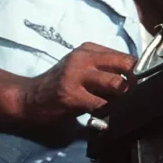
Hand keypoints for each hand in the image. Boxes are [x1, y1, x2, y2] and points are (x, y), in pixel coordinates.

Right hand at [15, 42, 136, 123]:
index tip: (134, 84)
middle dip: (132, 84)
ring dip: (120, 98)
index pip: (126, 57)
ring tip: (112, 104)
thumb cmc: (60, 84)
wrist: (28, 98)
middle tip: (126, 96)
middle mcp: (83, 58)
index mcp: (89, 49)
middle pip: (126, 67)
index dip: (135, 73)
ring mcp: (76, 76)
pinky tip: (99, 114)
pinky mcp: (71, 96)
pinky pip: (101, 104)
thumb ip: (104, 68)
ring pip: (116, 84)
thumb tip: (135, 79)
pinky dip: (106, 111)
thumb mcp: (82, 67)